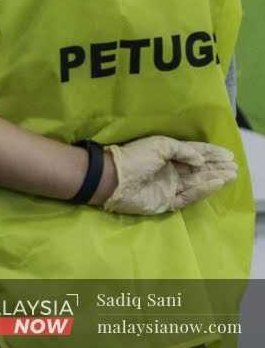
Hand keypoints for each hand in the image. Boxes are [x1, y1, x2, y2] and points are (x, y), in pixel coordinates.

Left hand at [101, 136, 235, 214]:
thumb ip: (183, 150)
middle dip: (216, 167)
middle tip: (234, 166)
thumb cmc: (134, 157)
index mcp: (165, 154)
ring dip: (214, 178)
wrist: (113, 179)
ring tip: (231, 174)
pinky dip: (203, 190)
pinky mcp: (166, 202)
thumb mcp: (160, 145)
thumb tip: (200, 159)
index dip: (210, 153)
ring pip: (196, 183)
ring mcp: (168, 187)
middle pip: (197, 169)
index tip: (228, 154)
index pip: (192, 152)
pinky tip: (215, 183)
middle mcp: (168, 170)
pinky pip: (188, 197)